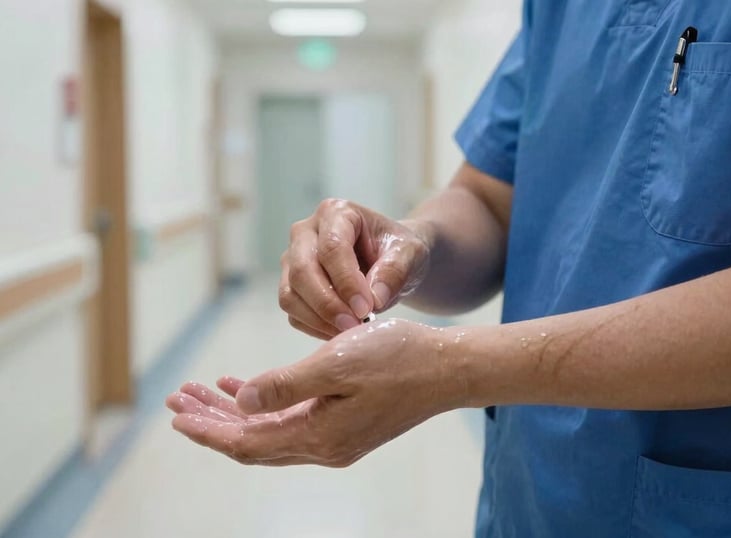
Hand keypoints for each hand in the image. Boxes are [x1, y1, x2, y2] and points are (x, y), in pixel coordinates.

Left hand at [166, 319, 460, 466]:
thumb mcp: (336, 364)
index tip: (178, 414)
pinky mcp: (346, 424)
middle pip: (253, 441)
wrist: (448, 368)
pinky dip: (266, 405)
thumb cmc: (397, 359)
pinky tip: (248, 386)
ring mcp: (336, 438)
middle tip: (180, 399)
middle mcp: (324, 446)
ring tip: (204, 391)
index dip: (209, 430)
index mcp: (319, 437)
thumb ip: (285, 385)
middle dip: (213, 420)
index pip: (247, 442)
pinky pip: (291, 420)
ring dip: (236, 411)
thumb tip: (242, 401)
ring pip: (269, 430)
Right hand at [280, 199, 430, 339]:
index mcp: (335, 213)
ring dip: (320, 319)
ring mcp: (293, 259)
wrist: (392, 261)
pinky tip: (342, 331)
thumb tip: (373, 300)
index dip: (346, 281)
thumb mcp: (409, 253)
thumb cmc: (399, 250)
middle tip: (356, 325)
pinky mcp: (291, 286)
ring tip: (352, 330)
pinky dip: (315, 327)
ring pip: (290, 294)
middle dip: (328, 304)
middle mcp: (305, 232)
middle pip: (302, 271)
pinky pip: (293, 313)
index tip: (366, 308)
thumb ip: (394, 271)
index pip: (331, 247)